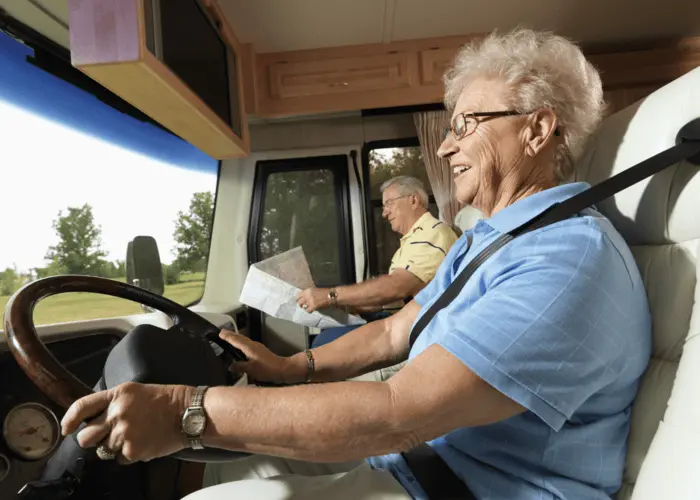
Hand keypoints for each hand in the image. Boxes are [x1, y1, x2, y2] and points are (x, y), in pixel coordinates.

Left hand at [61, 382, 188, 463]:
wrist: (189, 412)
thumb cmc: (165, 400)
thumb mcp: (135, 392)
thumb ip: (113, 403)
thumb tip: (94, 419)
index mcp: (117, 396)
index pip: (82, 407)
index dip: (69, 420)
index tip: (67, 429)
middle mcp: (117, 414)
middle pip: (85, 437)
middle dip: (92, 440)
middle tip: (105, 436)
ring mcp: (124, 434)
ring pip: (104, 450)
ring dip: (115, 447)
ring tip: (135, 436)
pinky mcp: (133, 450)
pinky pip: (120, 459)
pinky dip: (129, 454)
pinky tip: (144, 442)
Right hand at [219, 329, 296, 382]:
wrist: (282, 369)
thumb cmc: (267, 369)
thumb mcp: (251, 369)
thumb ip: (239, 367)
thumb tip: (231, 366)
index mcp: (249, 347)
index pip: (236, 340)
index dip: (227, 336)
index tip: (220, 333)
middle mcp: (253, 345)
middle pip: (240, 338)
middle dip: (230, 335)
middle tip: (222, 332)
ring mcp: (257, 347)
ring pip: (243, 340)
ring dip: (236, 338)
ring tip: (228, 338)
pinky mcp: (260, 351)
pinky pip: (247, 344)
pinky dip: (241, 343)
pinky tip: (239, 348)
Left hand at [296, 287, 329, 312]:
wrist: (331, 295)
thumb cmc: (325, 292)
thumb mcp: (315, 290)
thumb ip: (308, 294)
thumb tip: (303, 298)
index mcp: (307, 290)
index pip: (298, 295)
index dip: (298, 299)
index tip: (300, 301)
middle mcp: (307, 295)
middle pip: (299, 302)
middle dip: (301, 304)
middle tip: (303, 305)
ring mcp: (310, 301)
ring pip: (303, 306)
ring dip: (305, 307)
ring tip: (309, 307)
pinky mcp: (313, 306)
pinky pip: (307, 310)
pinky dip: (309, 311)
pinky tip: (312, 310)